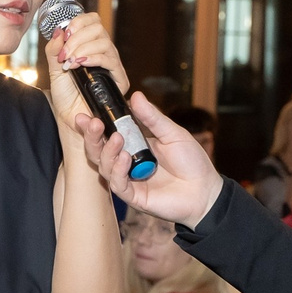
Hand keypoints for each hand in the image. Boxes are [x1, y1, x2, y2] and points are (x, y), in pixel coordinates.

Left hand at [46, 12, 124, 121]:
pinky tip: (81, 63)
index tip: (66, 33)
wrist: (70, 118)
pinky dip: (93, 58)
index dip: (80, 22)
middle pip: (98, 28)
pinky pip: (110, 60)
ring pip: (104, 42)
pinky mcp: (118, 79)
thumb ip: (54, 50)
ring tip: (70, 62)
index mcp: (90, 45)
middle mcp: (103, 52)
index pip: (92, 21)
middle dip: (78, 37)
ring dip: (83, 48)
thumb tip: (57, 31)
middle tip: (64, 53)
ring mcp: (112, 64)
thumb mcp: (54, 69)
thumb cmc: (65, 95)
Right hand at [75, 93, 225, 225]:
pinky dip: (117, 170)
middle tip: (94, 123)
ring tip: (117, 139)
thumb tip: (136, 96)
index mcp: (134, 146)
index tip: (85, 115)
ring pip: (104, 167)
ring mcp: (128, 180)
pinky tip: (125, 158)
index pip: (107, 135)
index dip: (94, 126)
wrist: (206, 191)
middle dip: (92, 137)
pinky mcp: (134, 196)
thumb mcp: (172, 133)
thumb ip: (152, 118)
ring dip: (107, 151)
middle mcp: (126, 163)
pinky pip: (117, 184)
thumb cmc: (192, 162)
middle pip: (98, 151)